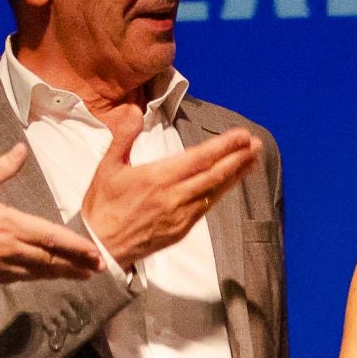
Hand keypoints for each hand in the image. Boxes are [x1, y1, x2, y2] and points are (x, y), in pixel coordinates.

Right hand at [0, 142, 101, 284]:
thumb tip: (21, 149)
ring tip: (84, 274)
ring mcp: (1, 267)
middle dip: (77, 264)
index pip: (51, 237)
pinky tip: (50, 276)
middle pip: (52, 259)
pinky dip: (41, 277)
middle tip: (99, 267)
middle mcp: (9, 249)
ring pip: (40, 272)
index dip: (76, 246)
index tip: (94, 252)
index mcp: (7, 224)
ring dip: (63, 274)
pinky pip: (23, 279)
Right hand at [80, 104, 258, 265]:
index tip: (242, 135)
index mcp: (158, 178)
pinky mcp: (181, 230)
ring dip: (235, 175)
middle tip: (256, 144)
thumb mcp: (107, 167)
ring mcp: (180, 215)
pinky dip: (221, 193)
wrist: (100, 247)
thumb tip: (133, 110)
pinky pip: (206, 208)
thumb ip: (123, 136)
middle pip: (214, 174)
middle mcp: (174, 196)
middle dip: (238, 158)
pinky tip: (229, 184)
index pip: (200, 158)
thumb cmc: (102, 206)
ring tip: (252, 160)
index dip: (224, 146)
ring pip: (214, 192)